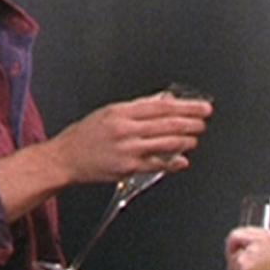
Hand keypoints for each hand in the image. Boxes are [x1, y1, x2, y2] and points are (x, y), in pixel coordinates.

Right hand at [51, 93, 212, 183]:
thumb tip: (162, 101)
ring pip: (165, 143)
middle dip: (190, 122)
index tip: (200, 107)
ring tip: (195, 138)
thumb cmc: (85, 135)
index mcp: (121, 112)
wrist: (65, 158)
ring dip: (185, 141)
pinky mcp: (128, 168)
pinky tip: (182, 160)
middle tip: (204, 121)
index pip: (161, 106)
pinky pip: (156, 164)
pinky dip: (172, 163)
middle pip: (167, 123)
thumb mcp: (109, 112)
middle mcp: (125, 129)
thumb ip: (137, 107)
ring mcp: (127, 149)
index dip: (185, 107)